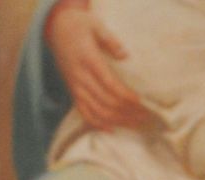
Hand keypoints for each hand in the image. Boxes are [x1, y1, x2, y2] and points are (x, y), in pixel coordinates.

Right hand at [45, 0, 149, 130]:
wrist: (56, 28)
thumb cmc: (81, 25)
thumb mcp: (96, 25)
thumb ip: (110, 40)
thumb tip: (125, 55)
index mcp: (89, 60)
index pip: (110, 85)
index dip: (127, 97)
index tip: (142, 103)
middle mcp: (81, 76)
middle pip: (106, 102)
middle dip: (128, 112)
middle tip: (147, 117)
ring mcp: (75, 86)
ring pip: (97, 111)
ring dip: (118, 121)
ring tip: (136, 125)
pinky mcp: (72, 91)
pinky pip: (83, 112)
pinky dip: (97, 124)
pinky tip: (112, 130)